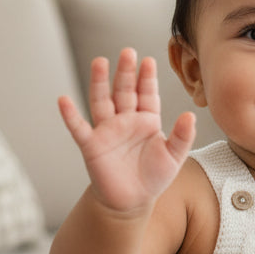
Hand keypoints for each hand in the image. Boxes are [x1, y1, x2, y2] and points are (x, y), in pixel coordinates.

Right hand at [58, 48, 195, 213]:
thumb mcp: (174, 157)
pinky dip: (70, 115)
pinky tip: (64, 100)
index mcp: (147, 120)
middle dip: (125, 72)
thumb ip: (182, 136)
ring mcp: (107, 130)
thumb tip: (190, 115)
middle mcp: (125, 120)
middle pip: (124, 91)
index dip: (147, 78)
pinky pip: (79, 128)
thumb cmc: (154, 177)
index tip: (148, 61)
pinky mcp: (92, 145)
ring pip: (102, 101)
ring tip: (99, 61)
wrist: (132, 201)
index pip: (147, 94)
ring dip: (99, 82)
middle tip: (128, 52)